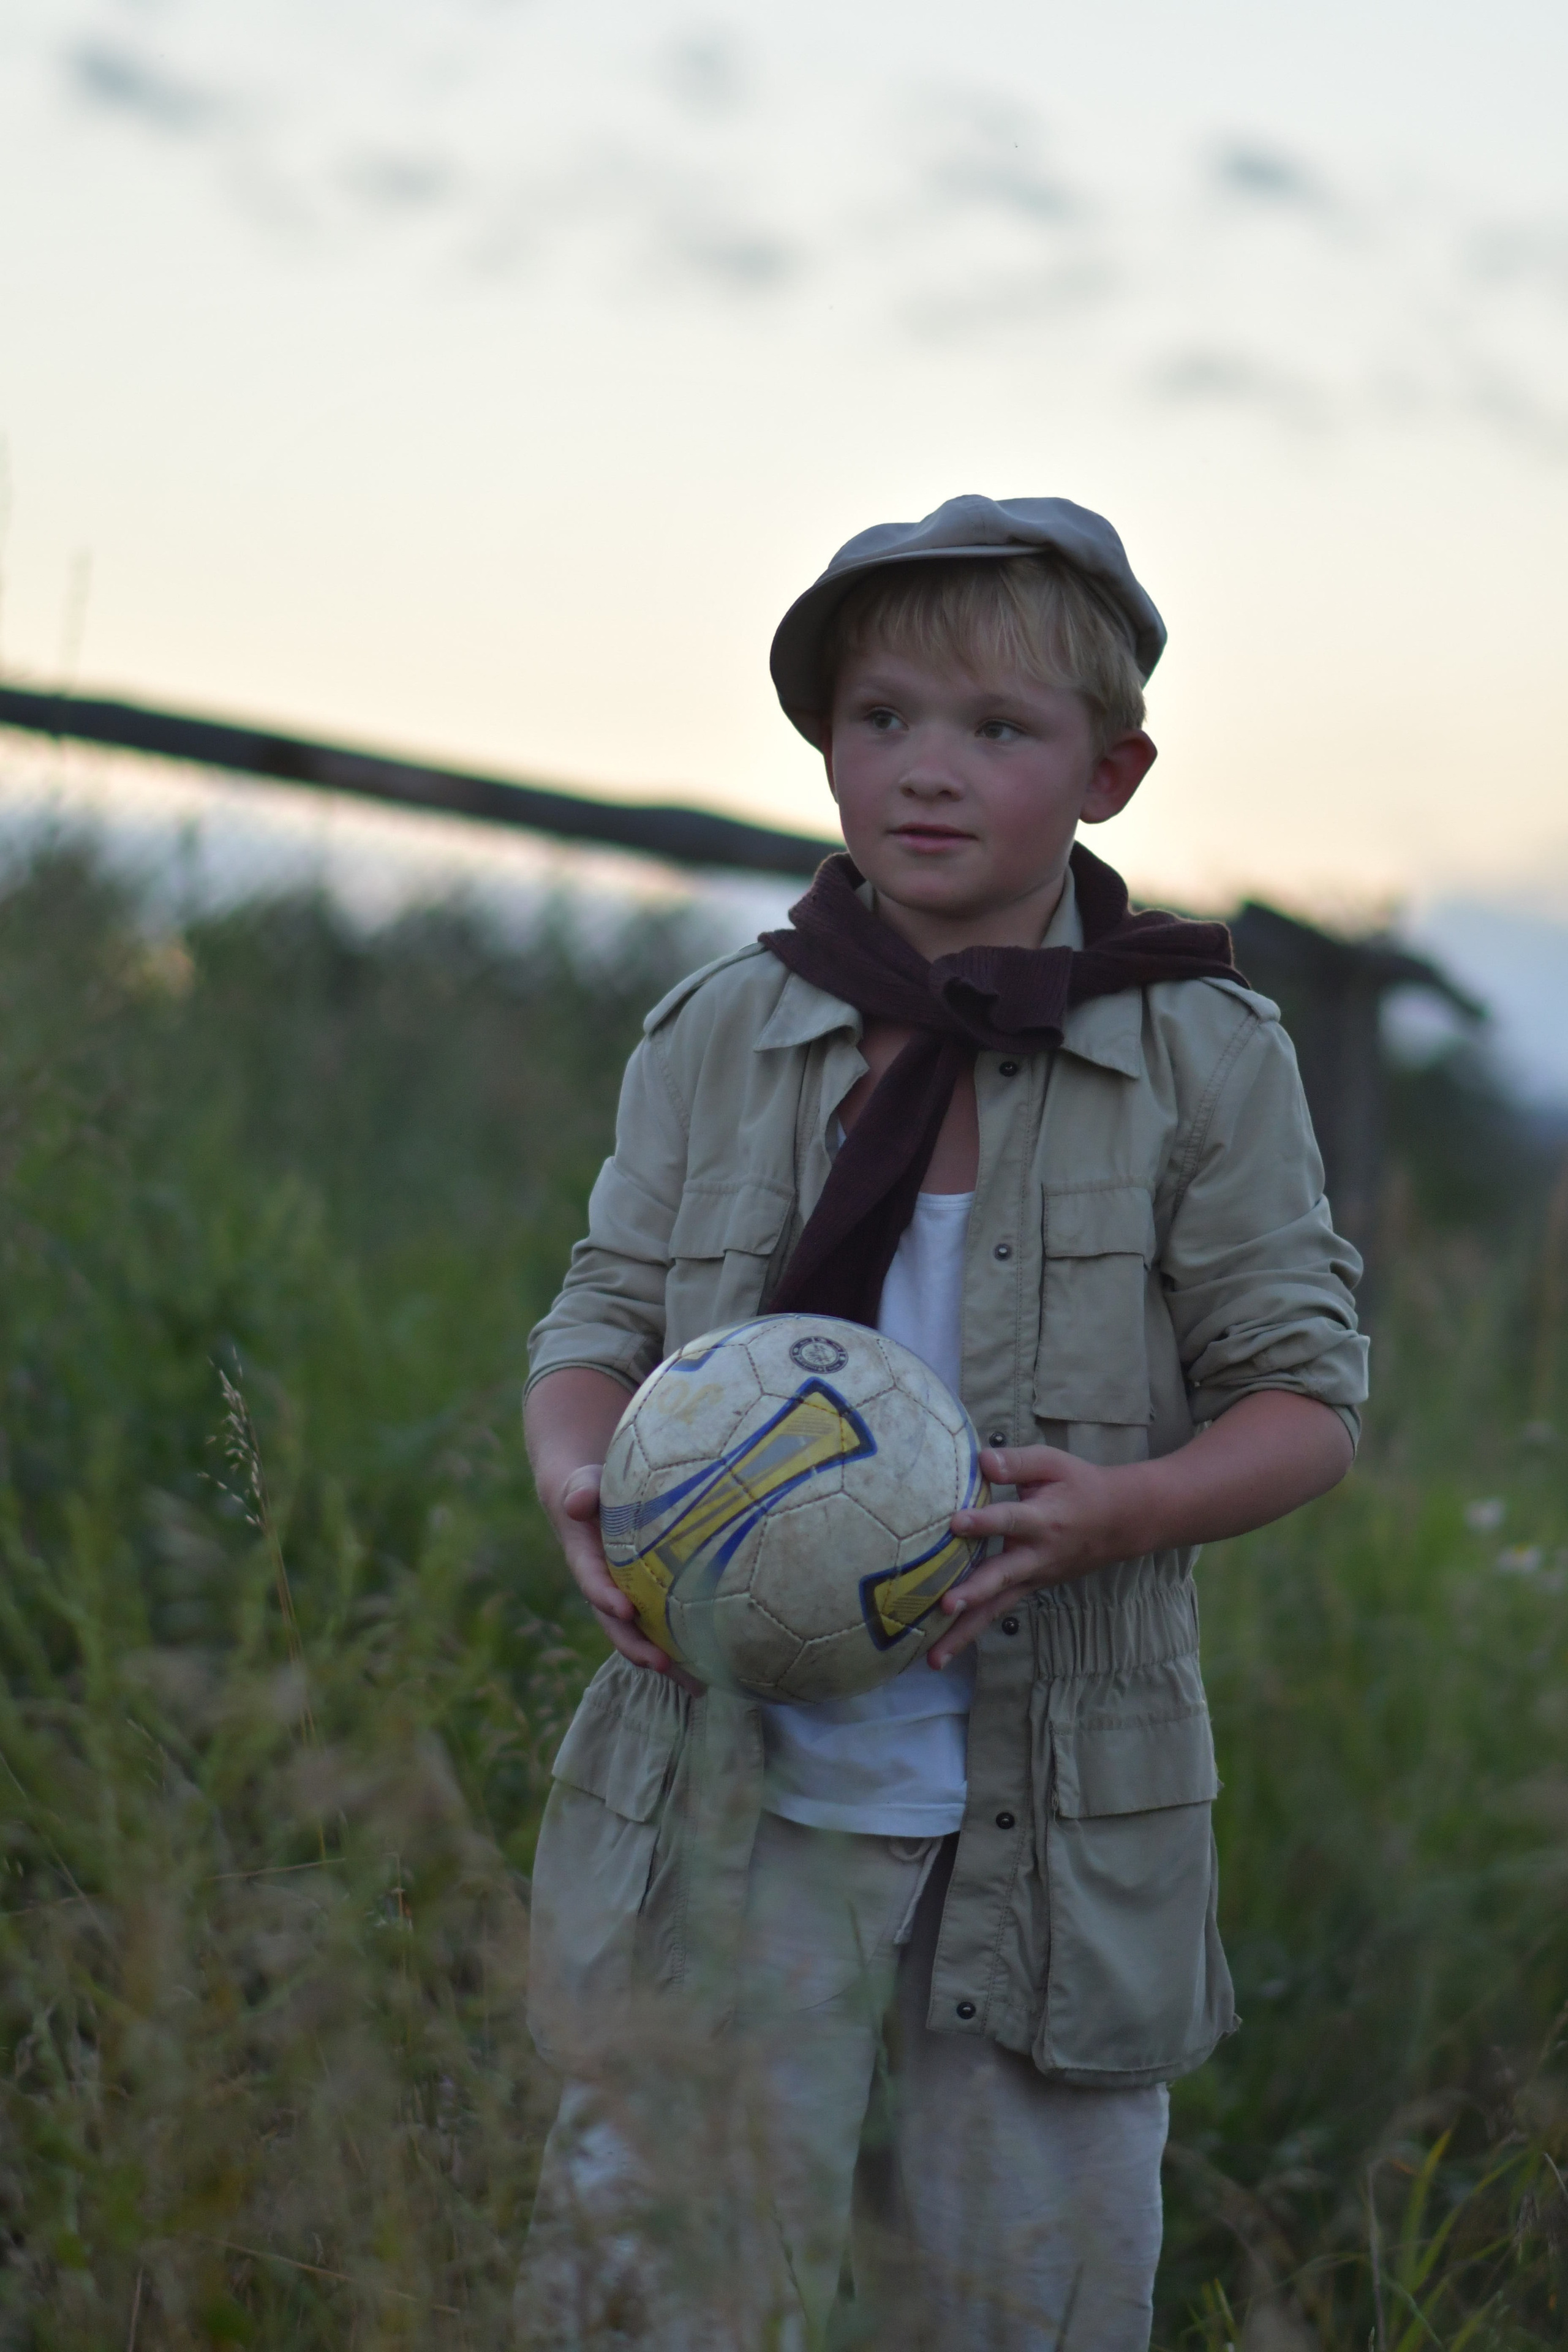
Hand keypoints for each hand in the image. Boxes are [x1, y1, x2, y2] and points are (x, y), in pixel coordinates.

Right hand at [554, 1465, 703, 1694]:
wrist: (593, 1500)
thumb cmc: (591, 1489)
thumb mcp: (582, 1485)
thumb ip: (580, 1492)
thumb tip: (579, 1502)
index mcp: (585, 1562)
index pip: (593, 1584)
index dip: (606, 1599)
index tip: (625, 1609)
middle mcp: (606, 1589)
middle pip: (618, 1626)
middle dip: (638, 1648)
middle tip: (662, 1664)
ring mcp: (627, 1599)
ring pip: (644, 1637)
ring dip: (667, 1662)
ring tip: (698, 1686)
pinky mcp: (649, 1601)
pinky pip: (664, 1629)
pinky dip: (683, 1650)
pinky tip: (713, 1669)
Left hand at [926, 1444, 1128, 1668]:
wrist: (1119, 1523)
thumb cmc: (1080, 1486)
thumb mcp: (1053, 1463)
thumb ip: (1016, 1463)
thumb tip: (980, 1460)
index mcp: (1041, 1520)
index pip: (1009, 1520)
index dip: (984, 1522)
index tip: (955, 1523)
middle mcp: (1035, 1556)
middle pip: (1001, 1578)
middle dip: (973, 1593)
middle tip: (946, 1606)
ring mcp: (1032, 1579)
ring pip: (996, 1608)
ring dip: (965, 1634)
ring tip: (934, 1659)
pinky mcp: (1028, 1589)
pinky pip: (998, 1611)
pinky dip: (972, 1630)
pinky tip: (944, 1649)